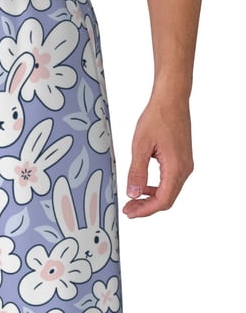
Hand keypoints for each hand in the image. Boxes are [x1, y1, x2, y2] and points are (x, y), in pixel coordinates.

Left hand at [123, 97, 192, 218]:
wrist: (171, 100)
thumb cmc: (157, 118)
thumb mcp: (140, 146)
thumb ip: (136, 171)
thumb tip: (132, 193)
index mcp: (176, 167)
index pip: (163, 200)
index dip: (145, 210)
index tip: (130, 213)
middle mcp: (184, 168)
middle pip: (167, 199)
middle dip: (147, 207)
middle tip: (128, 210)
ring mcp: (185, 164)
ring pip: (169, 190)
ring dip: (151, 198)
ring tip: (132, 200)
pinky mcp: (181, 159)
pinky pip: (170, 180)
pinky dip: (156, 187)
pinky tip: (142, 186)